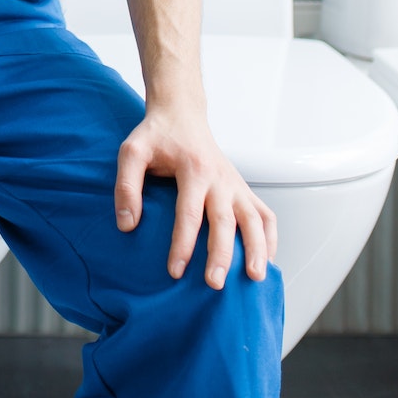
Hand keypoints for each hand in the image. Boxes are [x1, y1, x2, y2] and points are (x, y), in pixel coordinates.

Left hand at [115, 100, 277, 288]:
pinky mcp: (243, 188)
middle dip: (222, 254)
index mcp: (193, 169)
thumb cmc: (156, 135)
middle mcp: (220, 178)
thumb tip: (127, 226)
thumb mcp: (132, 152)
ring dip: (257, 248)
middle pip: (226, 221)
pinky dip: (271, 238)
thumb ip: (127, 187)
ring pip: (255, 219)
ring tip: (255, 277)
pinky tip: (267, 261)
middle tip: (215, 284)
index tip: (175, 272)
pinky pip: (265, 214)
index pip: (189, 213)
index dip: (183, 245)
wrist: (181, 114)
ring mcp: (235, 184)